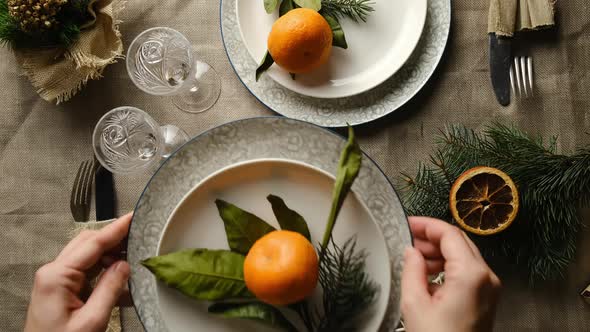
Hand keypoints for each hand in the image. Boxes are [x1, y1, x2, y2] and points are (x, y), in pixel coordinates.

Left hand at [24, 214, 132, 331]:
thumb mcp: (92, 320)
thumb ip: (110, 289)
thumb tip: (124, 265)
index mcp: (56, 276)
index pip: (93, 243)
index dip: (116, 229)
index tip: (133, 217)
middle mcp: (53, 274)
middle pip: (89, 244)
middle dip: (114, 240)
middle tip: (138, 237)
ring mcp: (56, 282)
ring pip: (89, 257)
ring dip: (111, 257)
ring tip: (133, 261)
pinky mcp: (61, 291)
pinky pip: (87, 272)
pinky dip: (105, 273)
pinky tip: (121, 283)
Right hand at [401, 217, 500, 331]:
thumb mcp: (415, 304)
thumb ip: (412, 270)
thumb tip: (411, 252)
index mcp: (471, 274)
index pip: (449, 234)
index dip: (426, 225)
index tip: (408, 224)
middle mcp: (486, 278)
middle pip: (459, 242)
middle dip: (432, 238)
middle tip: (408, 239)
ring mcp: (489, 289)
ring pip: (464, 256)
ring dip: (439, 252)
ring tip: (414, 258)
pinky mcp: (486, 299)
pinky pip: (467, 272)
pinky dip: (448, 267)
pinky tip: (428, 274)